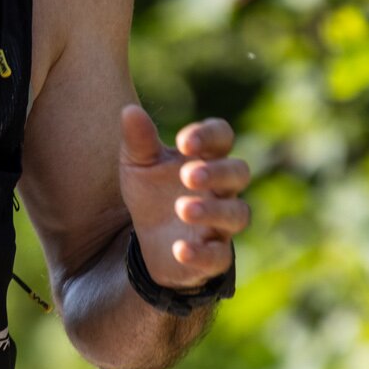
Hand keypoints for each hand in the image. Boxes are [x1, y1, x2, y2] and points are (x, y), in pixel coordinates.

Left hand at [119, 105, 250, 287]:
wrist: (149, 243)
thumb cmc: (152, 194)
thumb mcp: (138, 166)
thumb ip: (138, 141)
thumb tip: (129, 111)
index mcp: (206, 159)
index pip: (222, 137)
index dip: (209, 135)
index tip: (183, 142)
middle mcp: (222, 190)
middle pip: (239, 173)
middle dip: (217, 172)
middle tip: (188, 175)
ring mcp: (221, 224)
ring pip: (237, 214)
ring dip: (212, 210)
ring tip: (183, 209)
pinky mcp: (214, 257)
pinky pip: (219, 257)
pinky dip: (201, 254)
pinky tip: (179, 250)